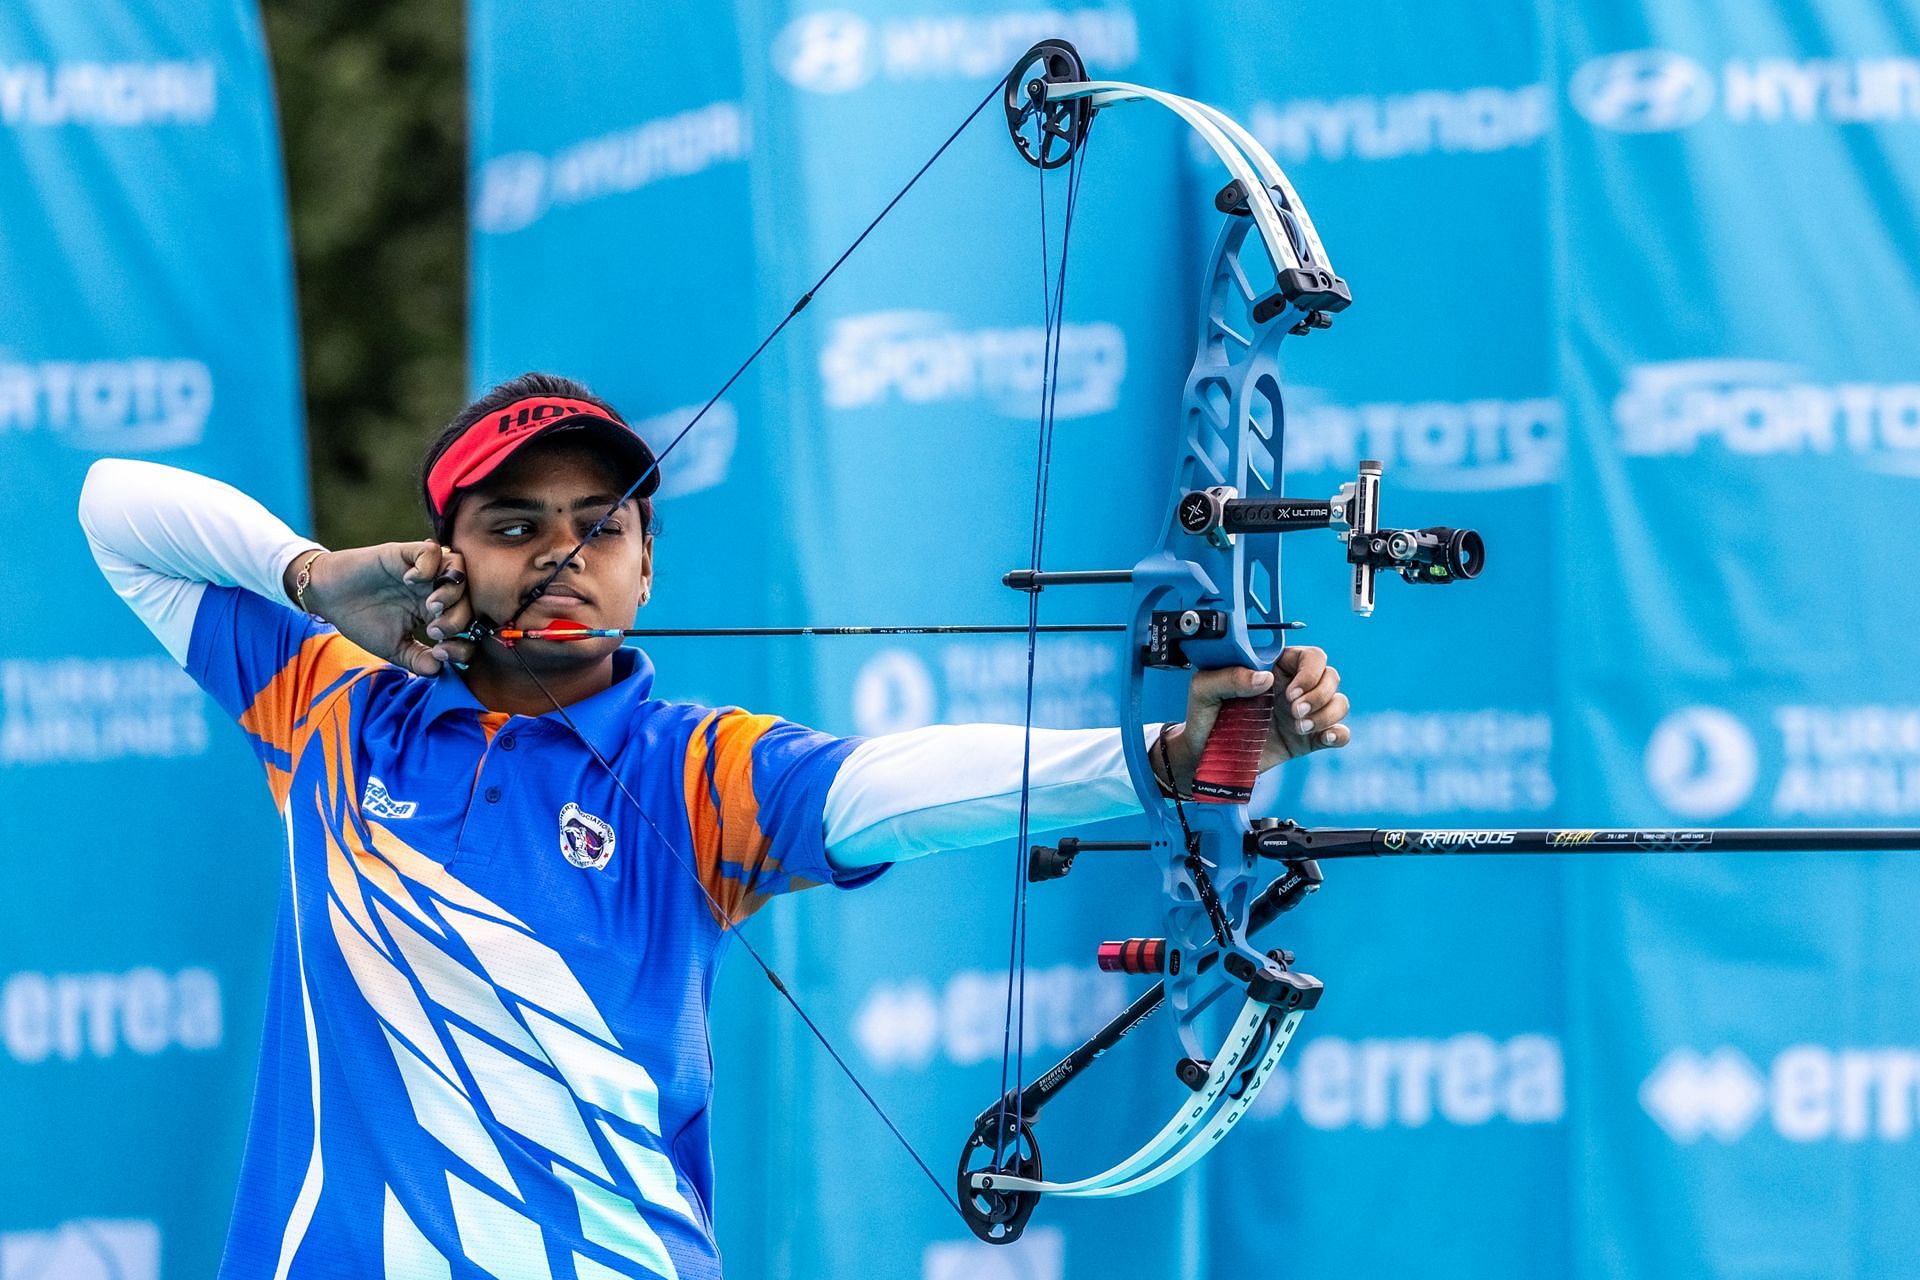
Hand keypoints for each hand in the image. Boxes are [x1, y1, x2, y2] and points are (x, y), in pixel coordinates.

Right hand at [288, 542, 476, 675]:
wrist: (328, 597)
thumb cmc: (361, 621)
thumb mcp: (393, 648)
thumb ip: (418, 659)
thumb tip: (442, 669)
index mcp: (436, 612)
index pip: (466, 624)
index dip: (463, 641)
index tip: (441, 652)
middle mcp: (434, 589)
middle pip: (468, 598)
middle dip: (458, 618)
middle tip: (435, 631)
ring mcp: (422, 571)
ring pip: (457, 570)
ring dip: (451, 591)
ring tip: (430, 605)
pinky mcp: (404, 553)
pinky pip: (431, 551)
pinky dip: (428, 565)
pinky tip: (410, 581)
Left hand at [1156, 646, 1350, 792]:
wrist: (1204, 757)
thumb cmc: (1203, 716)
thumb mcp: (1204, 689)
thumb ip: (1229, 677)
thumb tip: (1264, 677)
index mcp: (1273, 668)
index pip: (1309, 656)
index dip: (1309, 670)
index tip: (1290, 692)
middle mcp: (1293, 688)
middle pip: (1330, 676)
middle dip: (1319, 694)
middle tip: (1293, 711)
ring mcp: (1302, 714)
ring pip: (1339, 702)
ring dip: (1327, 713)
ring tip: (1300, 727)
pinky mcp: (1307, 740)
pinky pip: (1340, 732)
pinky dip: (1340, 734)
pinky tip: (1324, 737)